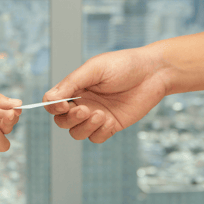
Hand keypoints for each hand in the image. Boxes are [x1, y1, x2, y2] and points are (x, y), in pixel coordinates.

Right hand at [43, 46, 170, 142]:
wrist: (153, 73)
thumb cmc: (124, 65)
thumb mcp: (94, 69)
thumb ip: (71, 83)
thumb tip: (50, 99)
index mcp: (75, 88)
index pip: (53, 103)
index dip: (53, 107)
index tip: (63, 105)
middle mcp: (83, 103)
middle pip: (62, 121)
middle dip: (70, 119)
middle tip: (86, 110)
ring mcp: (96, 116)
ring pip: (77, 133)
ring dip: (85, 127)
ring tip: (101, 115)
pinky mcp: (111, 125)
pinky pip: (96, 138)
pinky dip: (100, 133)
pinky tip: (110, 121)